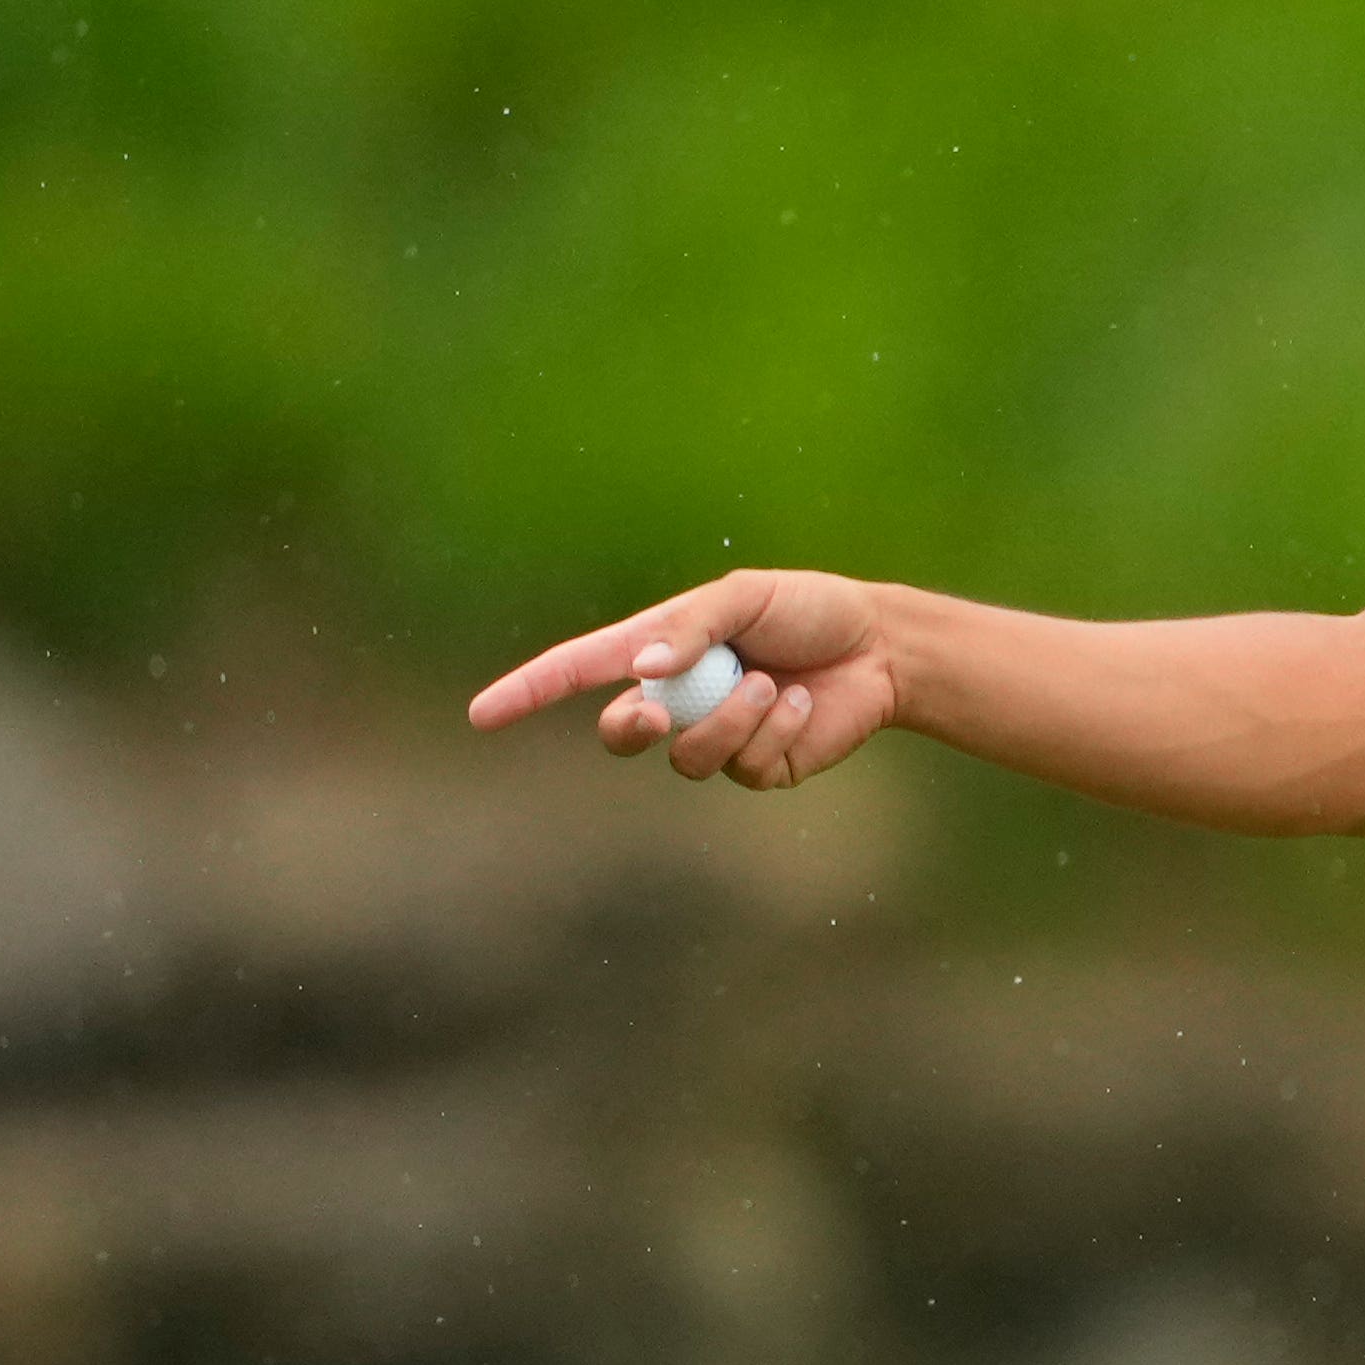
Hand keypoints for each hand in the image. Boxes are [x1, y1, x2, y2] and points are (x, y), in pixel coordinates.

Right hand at [465, 568, 900, 790]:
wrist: (882, 647)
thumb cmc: (810, 609)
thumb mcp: (746, 597)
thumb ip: (691, 627)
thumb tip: (643, 670)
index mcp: (662, 648)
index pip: (580, 671)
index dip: (529, 692)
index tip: (482, 714)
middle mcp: (679, 697)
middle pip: (620, 733)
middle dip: (630, 727)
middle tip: (656, 711)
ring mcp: (716, 737)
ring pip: (686, 756)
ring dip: (730, 719)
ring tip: (773, 685)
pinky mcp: (758, 767)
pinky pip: (742, 766)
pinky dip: (773, 731)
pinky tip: (802, 704)